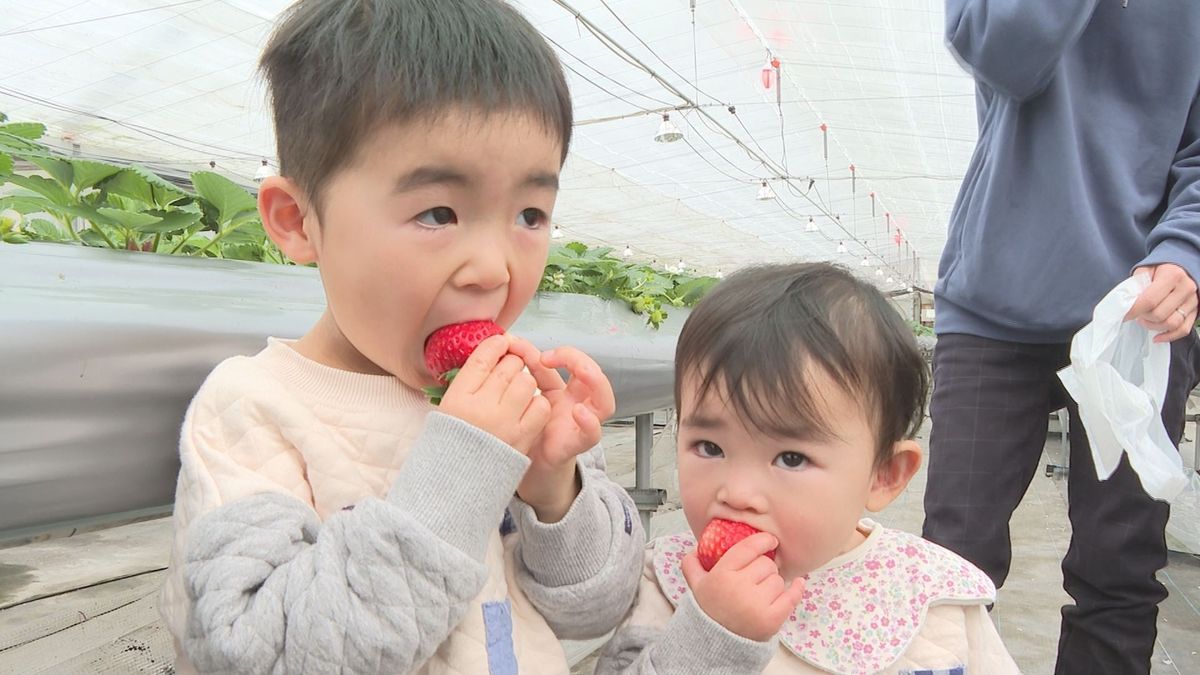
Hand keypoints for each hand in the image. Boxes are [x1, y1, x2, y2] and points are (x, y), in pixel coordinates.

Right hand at [438, 335, 550, 454]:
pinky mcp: (522, 437)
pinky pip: (540, 406)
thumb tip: (490, 352)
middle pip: (507, 367)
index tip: (500, 341)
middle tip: (510, 369)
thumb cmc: (453, 440)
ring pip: (527, 382)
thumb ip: (467, 381)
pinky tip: (527, 408)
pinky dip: (536, 403)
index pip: (481, 359)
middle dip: (512, 363)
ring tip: (517, 391)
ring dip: (525, 382)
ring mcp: (503, 423)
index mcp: (458, 398)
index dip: (494, 345)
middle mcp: (481, 407)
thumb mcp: (449, 407)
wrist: (459, 480)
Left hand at [507, 340, 614, 520]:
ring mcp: (581, 424)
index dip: (556, 353)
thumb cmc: (529, 433)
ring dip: (597, 382)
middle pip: (595, 376)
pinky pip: (593, 434)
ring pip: (605, 401)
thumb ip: (527, 374)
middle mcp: (579, 405)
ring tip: (581, 371)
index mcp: (568, 392)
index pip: (572, 363)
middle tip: (554, 355)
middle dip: (579, 359)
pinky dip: (589, 422)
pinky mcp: (576, 444)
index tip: (532, 351)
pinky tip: (578, 413)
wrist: (527, 467)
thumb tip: (515, 343)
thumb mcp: (527, 398)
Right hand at [680, 532, 805, 641]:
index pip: (748, 548)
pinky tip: (798, 583)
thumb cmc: (710, 611)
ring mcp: (757, 604)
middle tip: (757, 578)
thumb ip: (692, 566)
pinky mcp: (772, 619)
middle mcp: (739, 587)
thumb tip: (694, 550)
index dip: (762, 540)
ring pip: (778, 579)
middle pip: (766, 564)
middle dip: (764, 568)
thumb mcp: (696, 586)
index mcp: (721, 574)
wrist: (716, 645)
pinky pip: (791, 596)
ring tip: (762, 593)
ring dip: (773, 583)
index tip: (770, 540)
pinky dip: (796, 589)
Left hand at [1125, 264, 1198, 342]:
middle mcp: (1186, 288)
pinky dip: (1168, 336)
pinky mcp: (1195, 311)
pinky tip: (1156, 337)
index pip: (1149, 300)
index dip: (1133, 311)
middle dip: (1143, 317)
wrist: (1181, 267)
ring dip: (1153, 326)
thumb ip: (1136, 285)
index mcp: (1172, 276)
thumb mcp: (1145, 270)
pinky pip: (1183, 330)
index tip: (1123, 315)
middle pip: (1159, 314)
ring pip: (1171, 324)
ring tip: (1144, 320)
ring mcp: (1193, 301)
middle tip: (1136, 313)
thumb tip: (1128, 303)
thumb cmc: (1160, 269)